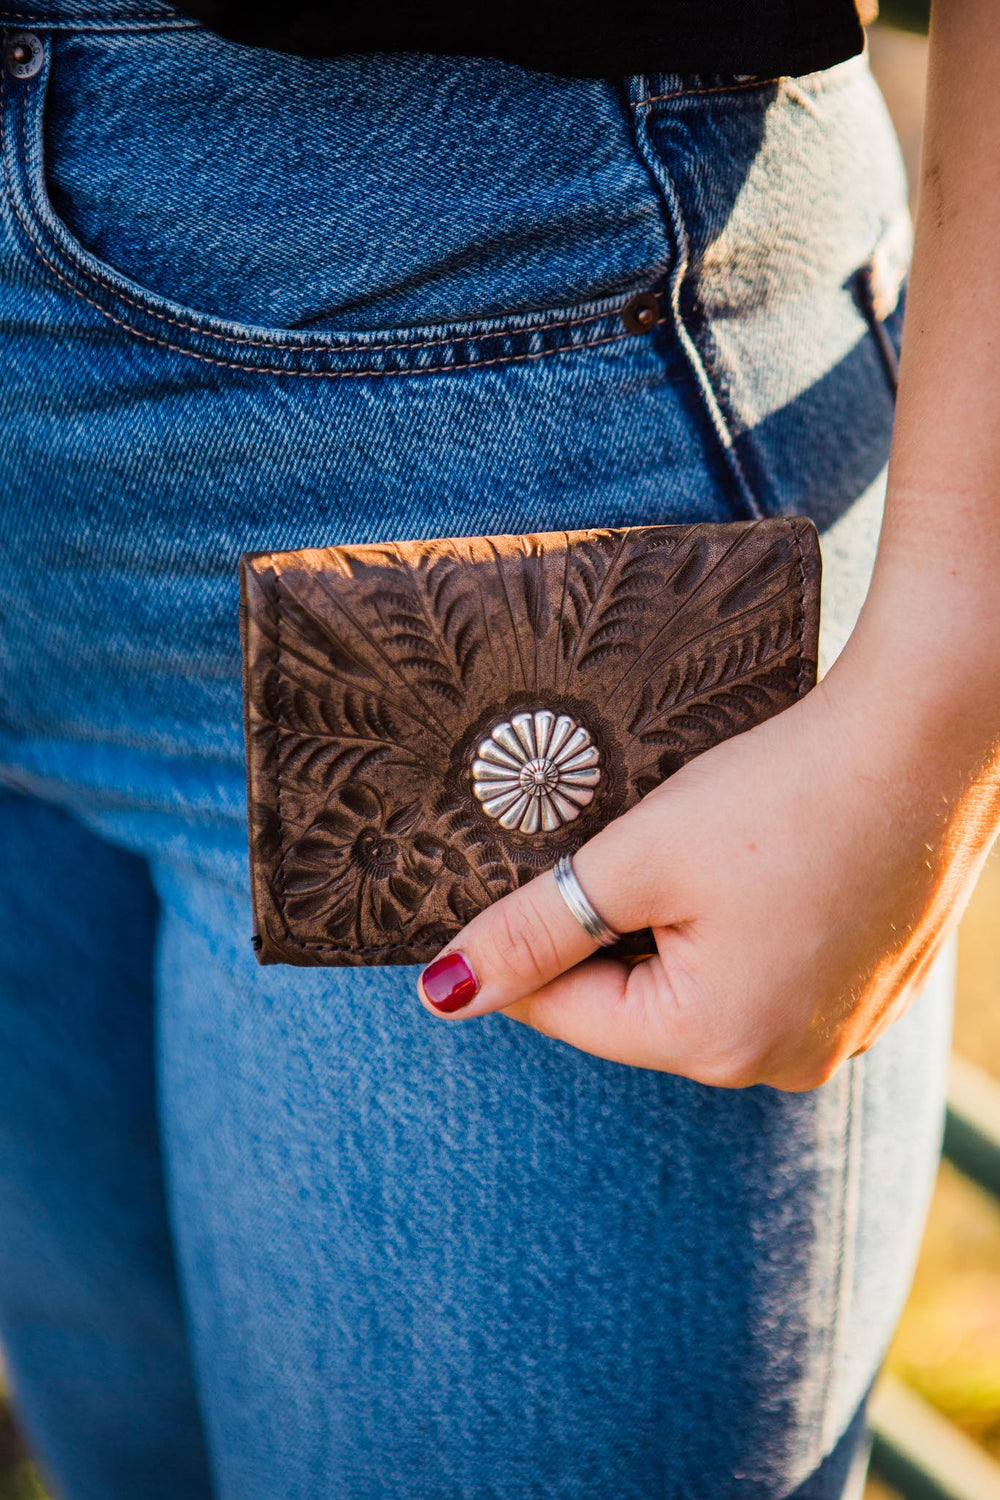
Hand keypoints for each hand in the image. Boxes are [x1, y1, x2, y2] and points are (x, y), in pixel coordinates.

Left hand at [415, 624, 999, 1089]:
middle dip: (602, 939)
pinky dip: (740, 928)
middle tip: (599, 853)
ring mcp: (841, 1028)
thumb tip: (443, 993)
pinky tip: (747, 867)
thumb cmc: (781, 794)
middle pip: (639, 1006)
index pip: (571, 1013)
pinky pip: (769, 972)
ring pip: (703, 988)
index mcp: (718, 1042)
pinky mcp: (873, 988)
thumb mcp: (634, 859)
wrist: (927, 737)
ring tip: (678, 853)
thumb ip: (533, 931)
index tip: (489, 899)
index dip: (520, 951)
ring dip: (671, 932)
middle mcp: (785, 1060)